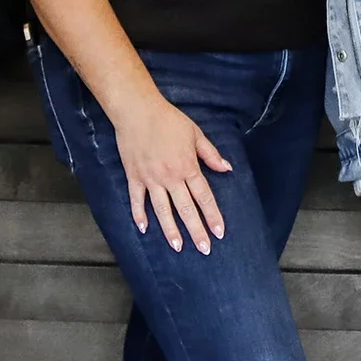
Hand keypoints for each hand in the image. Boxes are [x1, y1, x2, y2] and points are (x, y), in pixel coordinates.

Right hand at [109, 93, 231, 254]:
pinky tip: (144, 229)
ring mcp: (150, 179)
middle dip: (196, 230)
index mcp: (187, 166)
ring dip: (170, 230)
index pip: (204, 197)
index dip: (212, 215)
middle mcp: (170, 177)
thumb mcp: (195, 134)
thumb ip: (210, 154)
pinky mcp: (134, 176)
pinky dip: (139, 215)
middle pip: (186, 209)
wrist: (138, 110)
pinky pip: (137, 200)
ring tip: (177, 247)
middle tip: (204, 249)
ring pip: (162, 210)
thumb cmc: (169, 120)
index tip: (219, 232)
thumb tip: (226, 168)